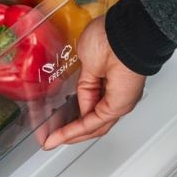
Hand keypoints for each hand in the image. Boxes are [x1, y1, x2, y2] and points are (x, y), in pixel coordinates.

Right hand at [42, 17, 146, 148]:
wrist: (123, 35)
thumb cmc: (110, 37)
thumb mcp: (86, 64)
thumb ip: (84, 86)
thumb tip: (79, 99)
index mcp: (111, 82)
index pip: (92, 107)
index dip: (74, 116)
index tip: (56, 124)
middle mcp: (117, 95)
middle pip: (93, 122)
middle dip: (71, 133)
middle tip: (53, 140)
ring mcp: (119, 102)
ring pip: (93, 126)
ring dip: (71, 135)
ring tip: (53, 141)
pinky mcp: (117, 107)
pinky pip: (92, 123)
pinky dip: (74, 131)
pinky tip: (61, 136)